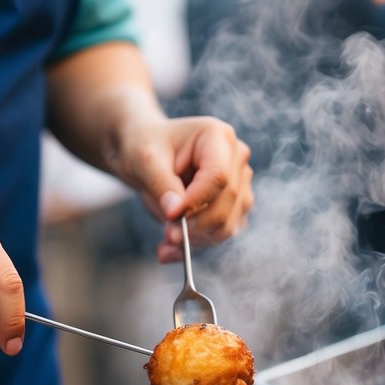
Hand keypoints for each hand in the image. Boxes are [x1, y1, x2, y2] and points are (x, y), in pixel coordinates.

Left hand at [114, 114, 253, 261]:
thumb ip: (161, 184)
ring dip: (197, 240)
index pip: (218, 176)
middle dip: (196, 226)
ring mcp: (239, 183)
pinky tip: (172, 248)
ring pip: (229, 223)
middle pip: (228, 202)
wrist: (147, 154)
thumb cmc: (145, 147)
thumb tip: (175, 213)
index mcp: (217, 137)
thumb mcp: (145, 160)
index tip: (170, 217)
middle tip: (166, 238)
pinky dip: (197, 245)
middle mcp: (236, 158)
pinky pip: (222, 233)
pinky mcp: (234, 206)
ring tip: (165, 244)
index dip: (196, 201)